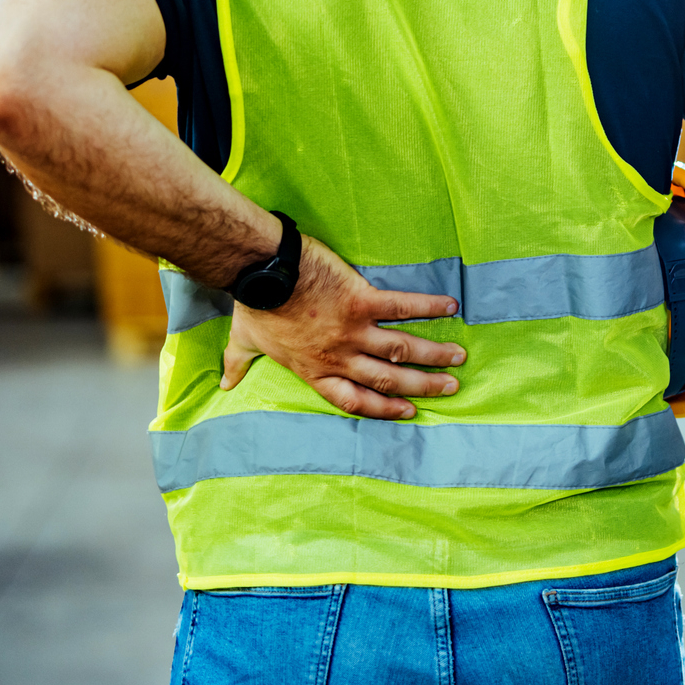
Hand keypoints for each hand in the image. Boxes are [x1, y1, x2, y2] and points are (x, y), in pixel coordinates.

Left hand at [220, 235, 465, 420]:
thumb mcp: (243, 341)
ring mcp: (354, 329)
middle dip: (422, 386)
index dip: (384, 408)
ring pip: (401, 349)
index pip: (355, 399)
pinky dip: (427, 308)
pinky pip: (402, 307)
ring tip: (458, 357)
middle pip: (388, 378)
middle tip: (450, 388)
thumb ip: (239, 363)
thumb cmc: (254, 305)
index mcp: (316, 369)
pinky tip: (451, 308)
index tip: (408, 412)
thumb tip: (226, 384)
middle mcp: (340, 356)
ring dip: (432, 355)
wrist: (263, 272)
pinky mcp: (363, 300)